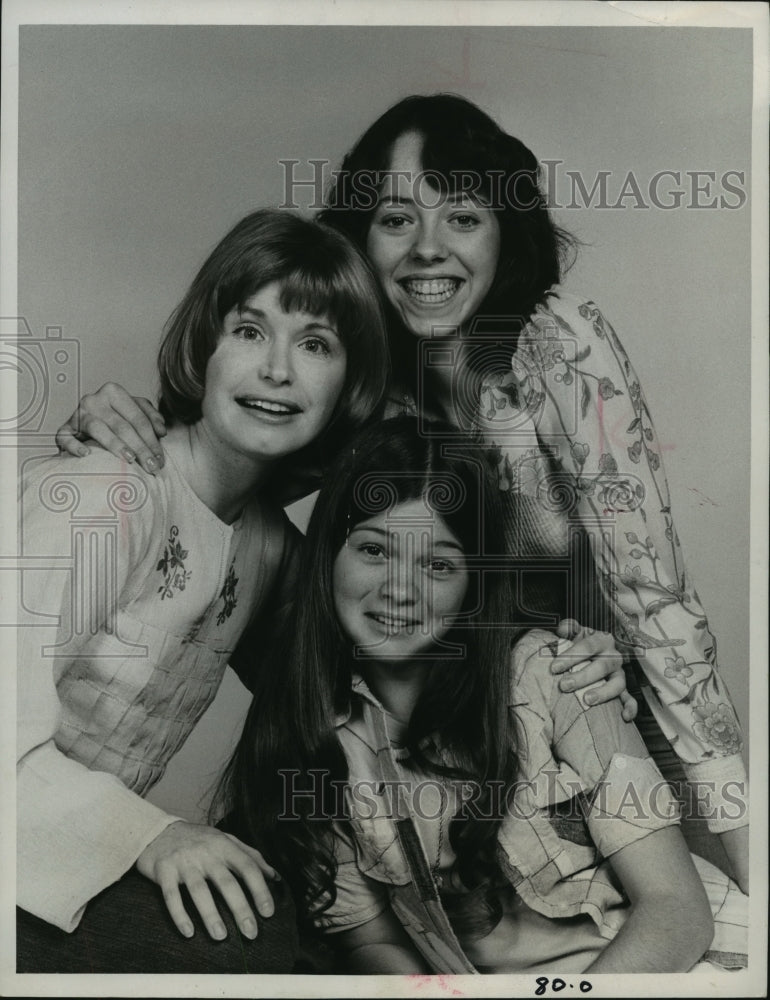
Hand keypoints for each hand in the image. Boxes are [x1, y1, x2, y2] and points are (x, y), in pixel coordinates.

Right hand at [55, 382, 166, 473]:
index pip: (138, 417)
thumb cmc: (115, 419)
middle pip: (122, 425)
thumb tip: (161, 431)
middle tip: (152, 466)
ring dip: (115, 445)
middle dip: (140, 448)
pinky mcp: (64, 430)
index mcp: (113, 392)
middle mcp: (94, 400)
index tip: (160, 459)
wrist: (84, 426)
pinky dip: (75, 446)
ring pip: (98, 429)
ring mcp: (77, 414)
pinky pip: (66, 438)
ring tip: (130, 459)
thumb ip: (149, 416)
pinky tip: (86, 455)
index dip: (151, 439)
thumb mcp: (134, 412)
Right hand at [136, 820, 278, 939]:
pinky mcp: (164, 871)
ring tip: (221, 936)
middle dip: (240, 909)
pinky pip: (171, 896)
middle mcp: (206, 853)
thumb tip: (274, 876)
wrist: (158, 831)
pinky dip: (180, 915)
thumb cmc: (198, 839)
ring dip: (211, 916)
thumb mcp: (226, 840)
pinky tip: (189, 932)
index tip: (268, 912)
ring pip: (200, 891)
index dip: (260, 890)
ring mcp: (184, 862)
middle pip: (226, 882)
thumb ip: (250, 856)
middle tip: (251, 933)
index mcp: (224, 845)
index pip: (247, 867)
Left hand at [551, 619, 637, 721]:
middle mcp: (613, 656)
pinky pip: (630, 698)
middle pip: (601, 666)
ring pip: (618, 683)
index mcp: (601, 640)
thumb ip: (569, 628)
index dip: (571, 656)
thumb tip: (562, 629)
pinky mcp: (623, 690)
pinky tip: (624, 717)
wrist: (594, 654)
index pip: (588, 646)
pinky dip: (630, 707)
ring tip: (586, 700)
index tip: (554, 668)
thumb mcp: (576, 633)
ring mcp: (619, 674)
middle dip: (582, 677)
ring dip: (603, 693)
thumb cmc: (581, 645)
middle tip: (564, 686)